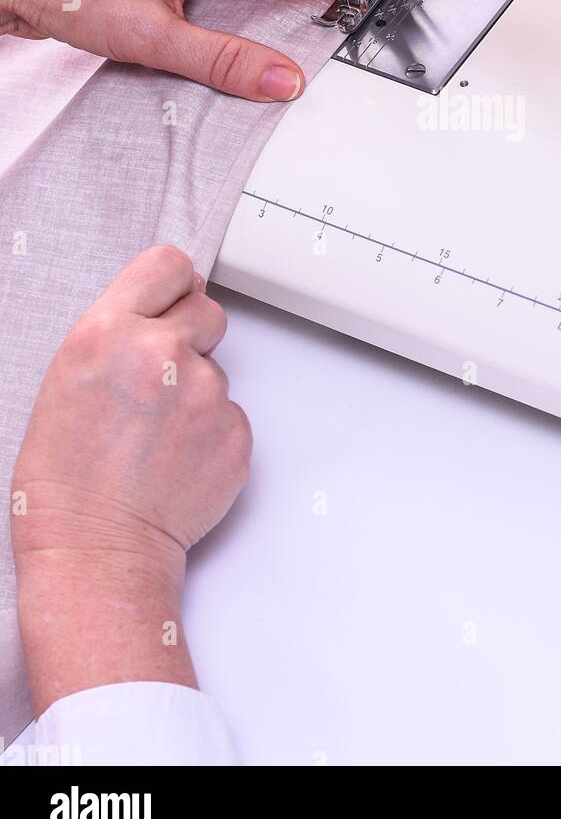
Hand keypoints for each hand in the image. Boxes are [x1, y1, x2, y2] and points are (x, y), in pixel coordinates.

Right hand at [12, 245, 250, 712]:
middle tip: (160, 380)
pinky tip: (177, 460)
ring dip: (197, 391)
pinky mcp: (236, 430)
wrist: (97, 554)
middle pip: (207, 309)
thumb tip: (159, 312)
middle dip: (191, 336)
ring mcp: (205, 391)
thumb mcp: (66, 382)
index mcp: (107, 332)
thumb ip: (117, 336)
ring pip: (218, 368)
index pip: (168, 265)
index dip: (173, 286)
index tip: (171, 301)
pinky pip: (232, 413)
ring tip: (157, 436)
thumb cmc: (65, 483)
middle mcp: (160, 351)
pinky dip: (212, 432)